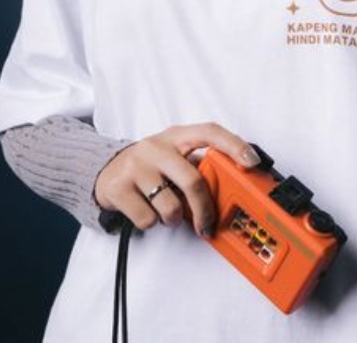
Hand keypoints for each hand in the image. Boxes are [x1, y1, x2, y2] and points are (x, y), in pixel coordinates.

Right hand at [94, 122, 259, 234]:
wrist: (104, 171)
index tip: (252, 162)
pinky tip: (145, 210)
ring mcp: (135, 165)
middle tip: (207, 226)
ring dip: (173, 218)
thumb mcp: (174, 158)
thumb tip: (234, 189)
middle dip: (204, 209)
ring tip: (166, 209)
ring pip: (170, 206)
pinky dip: (151, 223)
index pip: (210, 132)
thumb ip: (198, 167)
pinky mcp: (117, 187)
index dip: (234, 145)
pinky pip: (147, 219)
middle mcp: (156, 146)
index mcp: (176, 136)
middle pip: (192, 180)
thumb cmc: (150, 167)